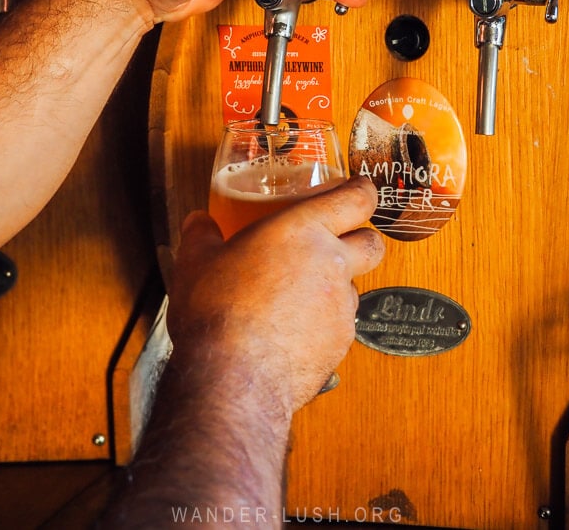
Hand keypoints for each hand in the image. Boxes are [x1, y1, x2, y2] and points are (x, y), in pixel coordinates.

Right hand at [166, 177, 384, 415]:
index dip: (362, 191)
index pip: (356, 199)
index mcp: (304, 230)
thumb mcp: (196, 262)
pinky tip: (292, 332)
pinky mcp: (339, 345)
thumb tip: (198, 222)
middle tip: (338, 240)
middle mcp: (333, 264)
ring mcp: (341, 308)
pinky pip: (340, 325)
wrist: (234, 380)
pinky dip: (323, 323)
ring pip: (354, 286)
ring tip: (300, 294)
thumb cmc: (217, 311)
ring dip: (336, 286)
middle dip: (362, 238)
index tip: (358, 189)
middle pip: (372, 242)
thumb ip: (201, 235)